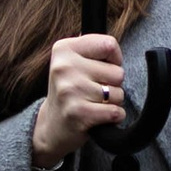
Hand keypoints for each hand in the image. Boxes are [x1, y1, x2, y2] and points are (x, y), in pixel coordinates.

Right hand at [31, 32, 125, 165]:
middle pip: (118, 72)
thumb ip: (95, 50)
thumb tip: (115, 49)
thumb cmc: (71, 91)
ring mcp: (70, 90)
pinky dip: (114, 117)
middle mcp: (64, 67)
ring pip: (118, 94)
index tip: (102, 70)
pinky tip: (98, 117)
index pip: (109, 45)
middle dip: (113, 85)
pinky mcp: (78, 113)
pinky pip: (115, 112)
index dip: (114, 60)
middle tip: (94, 91)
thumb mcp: (74, 62)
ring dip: (113, 102)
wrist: (52, 126)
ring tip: (93, 103)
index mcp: (64, 49)